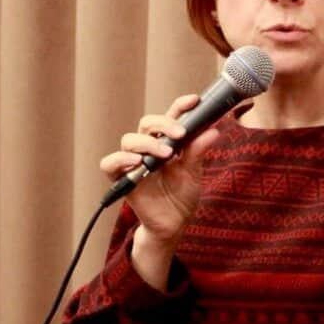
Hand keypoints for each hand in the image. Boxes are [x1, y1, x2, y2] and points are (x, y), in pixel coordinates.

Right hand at [99, 95, 221, 287]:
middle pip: (147, 123)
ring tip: (166, 154)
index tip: (194, 100)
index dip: (180, 105)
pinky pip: (110, 163)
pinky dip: (120, 159)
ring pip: (129, 139)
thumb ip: (198, 151)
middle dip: (163, 123)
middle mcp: (149, 147)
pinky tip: (137, 162)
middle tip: (180, 134)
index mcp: (168, 141)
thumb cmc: (182, 195)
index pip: (170, 116)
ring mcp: (133, 161)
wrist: (174, 223)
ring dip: (147, 142)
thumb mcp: (194, 172)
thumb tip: (213, 130)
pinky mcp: (122, 178)